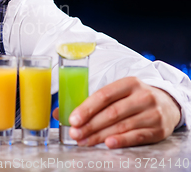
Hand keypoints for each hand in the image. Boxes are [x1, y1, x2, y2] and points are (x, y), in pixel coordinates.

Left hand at [53, 77, 180, 148]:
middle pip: (111, 112)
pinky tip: (108, 144)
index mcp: (129, 83)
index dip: (87, 108)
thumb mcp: (117, 93)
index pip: (104, 95)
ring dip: (100, 135)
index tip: (73, 119)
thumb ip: (90, 102)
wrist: (167, 104)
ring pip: (122, 126)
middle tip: (75, 134)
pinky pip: (137, 136)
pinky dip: (122, 141)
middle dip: (90, 125)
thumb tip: (59, 113)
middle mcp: (142, 96)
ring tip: (84, 141)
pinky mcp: (158, 129)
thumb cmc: (132, 98)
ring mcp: (152, 113)